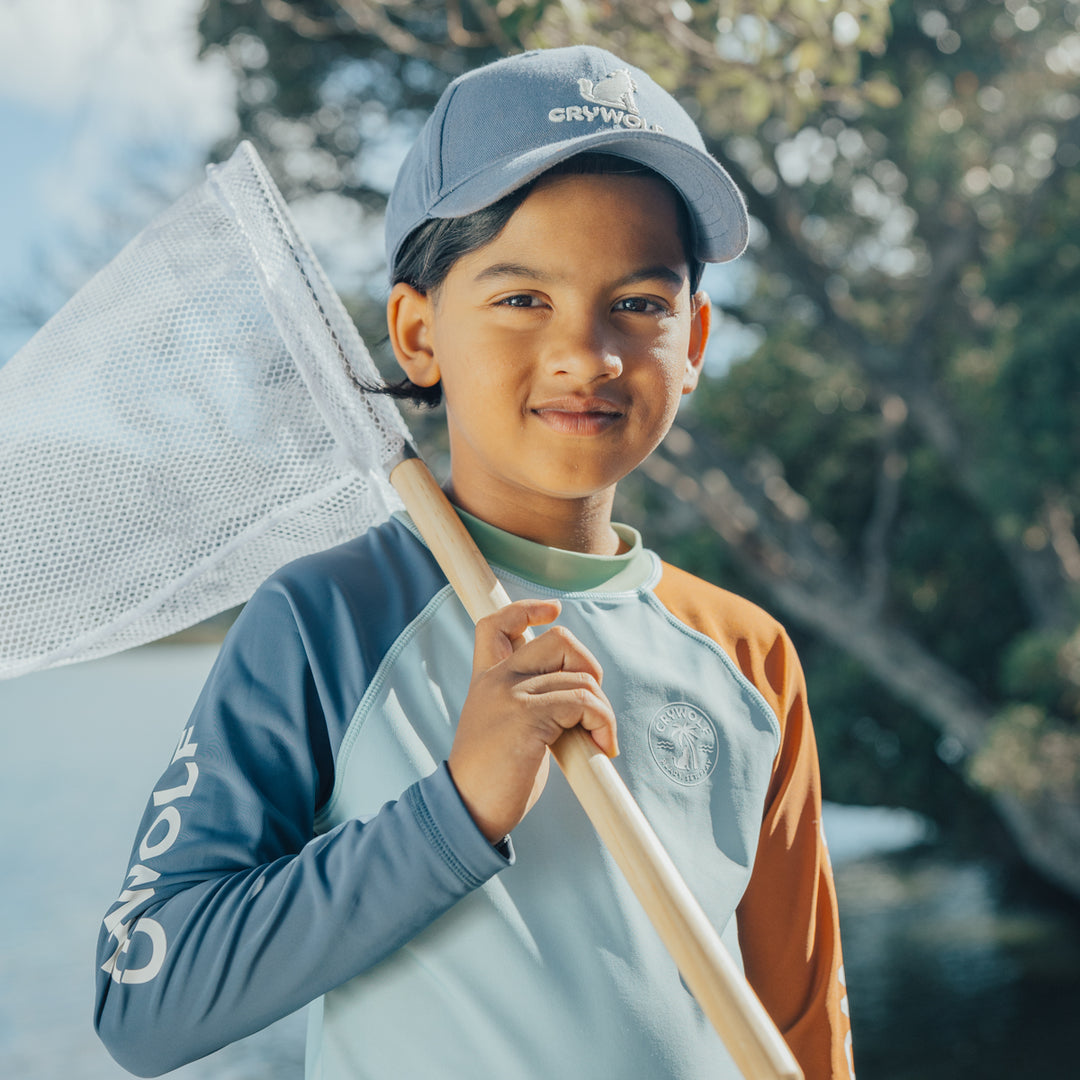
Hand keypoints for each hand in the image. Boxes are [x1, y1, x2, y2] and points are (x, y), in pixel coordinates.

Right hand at [447, 599, 617, 843]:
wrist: (466, 811)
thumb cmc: (491, 780)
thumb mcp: (503, 728)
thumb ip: (528, 703)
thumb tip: (578, 697)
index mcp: (486, 681)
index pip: (497, 624)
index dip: (527, 609)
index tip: (552, 611)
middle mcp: (496, 680)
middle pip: (559, 639)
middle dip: (589, 666)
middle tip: (591, 707)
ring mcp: (511, 696)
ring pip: (580, 676)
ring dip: (603, 710)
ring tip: (599, 739)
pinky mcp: (528, 717)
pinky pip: (584, 702)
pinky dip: (603, 722)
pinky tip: (600, 746)